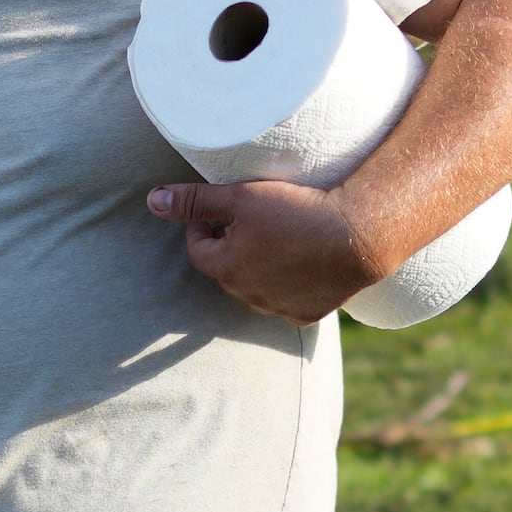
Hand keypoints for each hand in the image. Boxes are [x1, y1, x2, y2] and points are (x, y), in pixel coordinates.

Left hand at [150, 177, 377, 323]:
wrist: (359, 236)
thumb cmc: (296, 211)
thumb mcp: (240, 197)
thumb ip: (194, 200)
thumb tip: (152, 201)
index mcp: (226, 269)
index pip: (198, 249)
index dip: (202, 226)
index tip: (217, 209)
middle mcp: (248, 296)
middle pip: (228, 268)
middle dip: (231, 245)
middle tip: (250, 219)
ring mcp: (279, 308)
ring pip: (257, 286)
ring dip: (259, 266)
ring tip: (278, 237)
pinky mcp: (308, 314)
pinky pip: (289, 299)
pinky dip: (289, 283)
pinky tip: (302, 261)